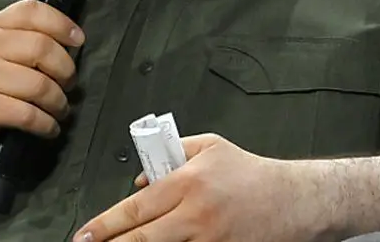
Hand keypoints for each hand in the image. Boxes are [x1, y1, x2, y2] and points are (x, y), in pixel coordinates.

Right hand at [0, 0, 83, 159]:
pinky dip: (47, 124)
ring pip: (39, 85)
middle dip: (66, 70)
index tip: (78, 41)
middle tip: (69, 85)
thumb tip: (75, 40)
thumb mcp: (5, 52)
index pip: (31, 10)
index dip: (60, 23)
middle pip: (42, 47)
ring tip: (60, 110)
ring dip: (59, 102)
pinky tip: (50, 128)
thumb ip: (32, 39)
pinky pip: (29, 115)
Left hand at [74, 134, 332, 241]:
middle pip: (144, 238)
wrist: (295, 199)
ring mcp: (211, 240)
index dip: (106, 224)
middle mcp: (197, 213)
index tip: (84, 235)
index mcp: (189, 181)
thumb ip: (170, 154)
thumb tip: (139, 179)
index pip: (136, 207)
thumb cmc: (249, 172)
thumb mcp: (208, 147)